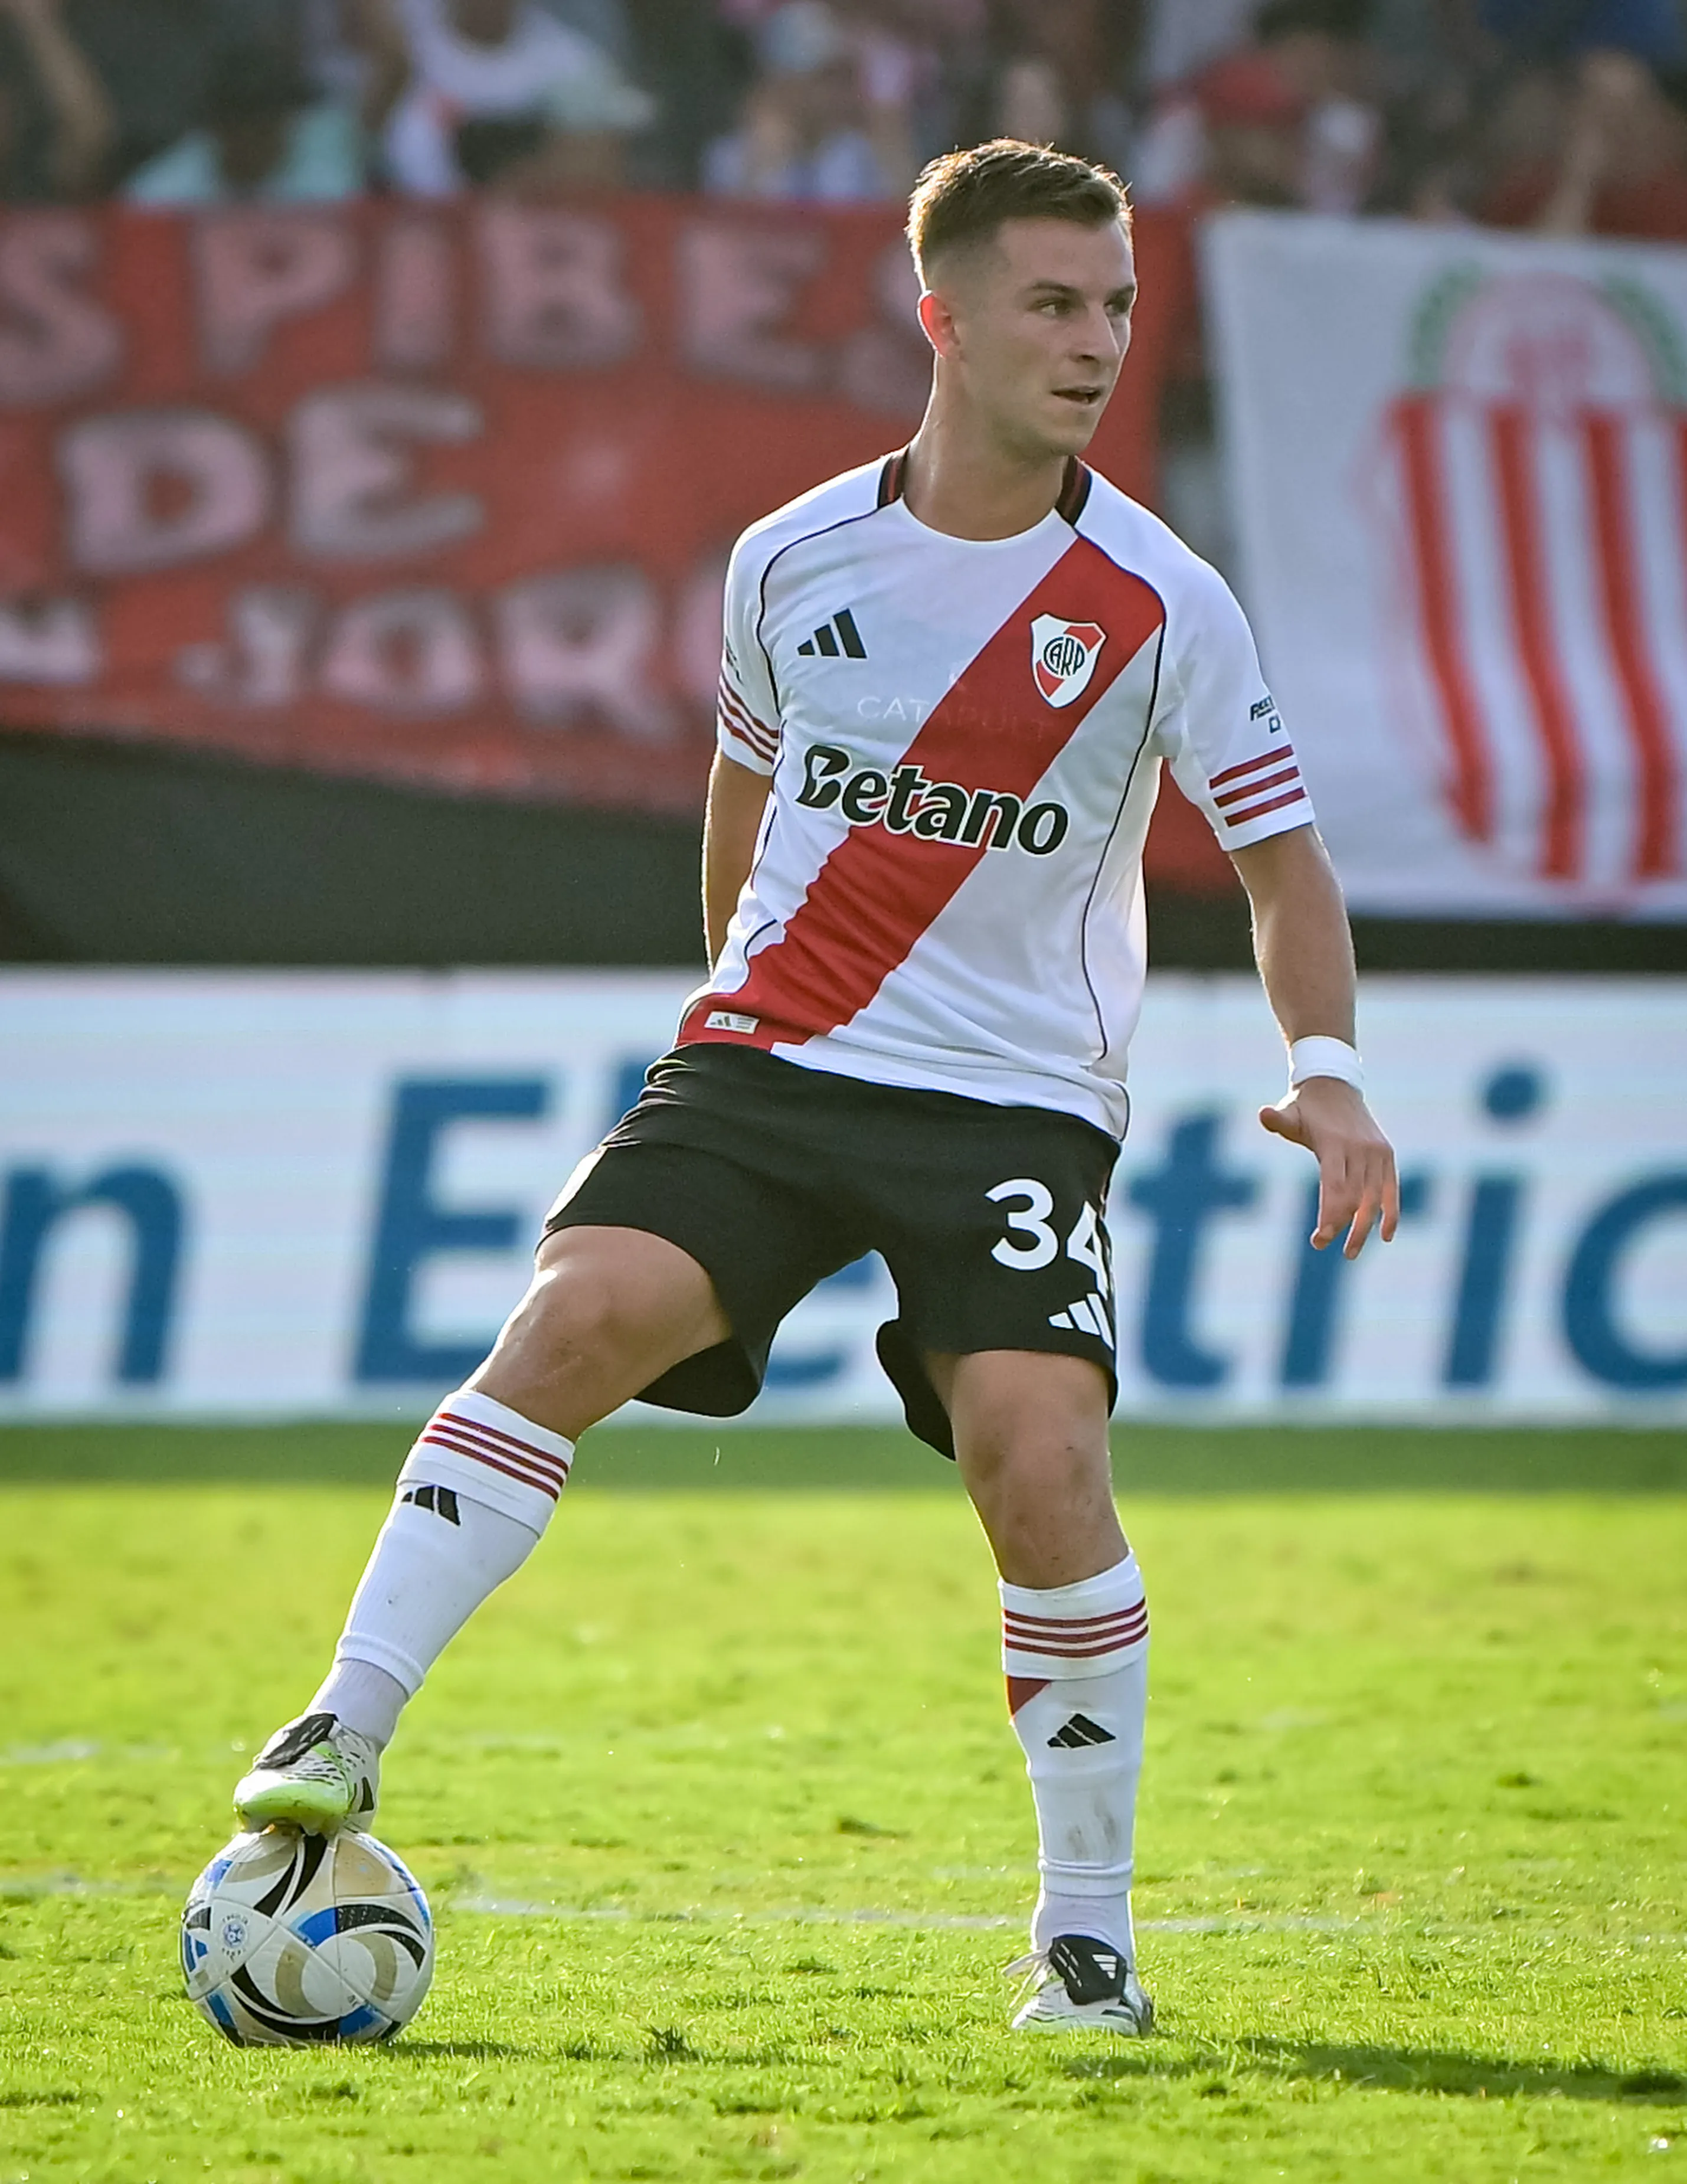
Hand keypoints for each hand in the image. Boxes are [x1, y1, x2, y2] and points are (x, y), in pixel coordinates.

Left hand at [1258, 1077, 1398, 1257]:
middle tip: (1322, 1246)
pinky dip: (1391, 1212)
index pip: (1335, 1187)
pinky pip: (1391, 1188)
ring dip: (1364, 1227)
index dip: (1330, 1216)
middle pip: (1354, 1197)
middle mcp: (1360, 1149)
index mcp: (1336, 1142)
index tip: (1320, 1240)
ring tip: (1350, 1252)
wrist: (1336, 1086)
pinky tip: (1385, 1235)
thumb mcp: (1290, 1112)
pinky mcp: (1386, 1155)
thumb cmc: (1306, 1106)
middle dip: (1341, 1226)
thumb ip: (1278, 1120)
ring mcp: (1377, 1152)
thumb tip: (1263, 1114)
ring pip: (1373, 1197)